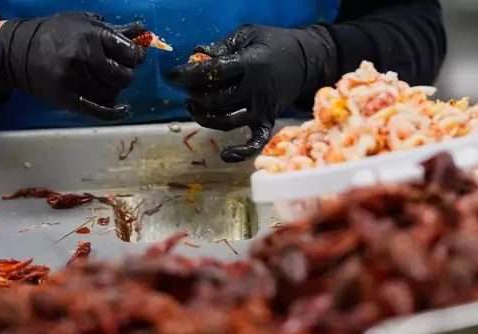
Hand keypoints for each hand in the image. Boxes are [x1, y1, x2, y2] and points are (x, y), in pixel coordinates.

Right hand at [0, 12, 147, 120]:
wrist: (17, 52)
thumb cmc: (55, 34)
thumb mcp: (83, 23)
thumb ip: (114, 29)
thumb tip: (142, 31)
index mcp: (91, 35)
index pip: (129, 52)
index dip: (136, 56)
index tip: (134, 57)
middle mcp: (85, 57)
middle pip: (123, 76)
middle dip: (125, 74)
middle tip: (118, 70)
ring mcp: (76, 80)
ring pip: (113, 93)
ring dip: (113, 89)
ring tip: (103, 81)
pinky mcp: (68, 98)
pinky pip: (100, 110)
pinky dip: (115, 112)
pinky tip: (125, 110)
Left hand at [168, 25, 336, 162]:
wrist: (305, 60)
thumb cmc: (272, 44)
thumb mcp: (247, 35)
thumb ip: (222, 46)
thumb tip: (196, 55)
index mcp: (251, 64)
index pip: (214, 72)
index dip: (188, 74)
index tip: (171, 76)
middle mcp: (256, 90)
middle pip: (217, 100)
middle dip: (196, 95)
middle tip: (188, 88)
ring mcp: (262, 109)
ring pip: (226, 121)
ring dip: (204, 117)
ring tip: (192, 105)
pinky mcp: (267, 122)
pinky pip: (255, 142)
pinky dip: (241, 152)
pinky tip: (224, 155)